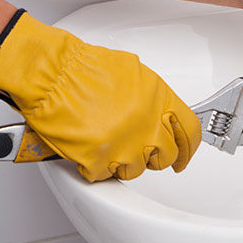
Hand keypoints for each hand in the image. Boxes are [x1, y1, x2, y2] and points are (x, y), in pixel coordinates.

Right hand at [0, 10, 200, 181]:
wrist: (52, 73)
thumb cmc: (85, 68)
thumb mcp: (135, 73)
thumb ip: (153, 98)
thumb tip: (160, 113)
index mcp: (160, 101)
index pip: (190, 132)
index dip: (188, 148)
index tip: (183, 156)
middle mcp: (147, 125)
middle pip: (165, 155)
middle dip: (153, 155)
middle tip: (138, 148)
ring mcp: (125, 146)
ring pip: (136, 169)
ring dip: (122, 161)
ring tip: (106, 142)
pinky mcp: (99, 162)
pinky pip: (105, 175)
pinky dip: (95, 165)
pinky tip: (88, 147)